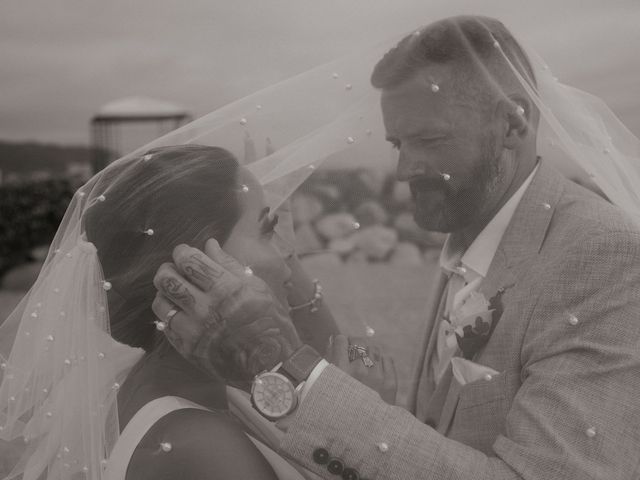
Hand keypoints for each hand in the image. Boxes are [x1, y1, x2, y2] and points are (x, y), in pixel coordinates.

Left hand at [151, 239, 301, 381]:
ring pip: (160, 302)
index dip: (182, 252)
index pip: (189, 261)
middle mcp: (206, 308)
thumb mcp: (258, 287)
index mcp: (226, 289)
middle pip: (167, 279)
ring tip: (176, 291)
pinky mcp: (187, 349)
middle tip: (175, 269)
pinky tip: (180, 312)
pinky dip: (169, 314)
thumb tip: (209, 245)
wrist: (271, 365)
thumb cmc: (270, 322)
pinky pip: (165, 325)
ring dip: (165, 292)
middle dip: (168, 269)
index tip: (184, 252)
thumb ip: (230, 265)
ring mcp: (194, 330)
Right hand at [326, 334, 396, 404]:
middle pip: (358, 342)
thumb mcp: (327, 386)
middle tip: (352, 350)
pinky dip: (380, 360)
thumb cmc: (339, 409)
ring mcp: (377, 376)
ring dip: (367, 351)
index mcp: (340, 372)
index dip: (340, 341)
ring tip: (364, 361)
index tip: (339, 345)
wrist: (363, 434)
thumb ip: (329, 362)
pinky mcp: (390, 381)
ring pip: (373, 348)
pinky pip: (386, 358)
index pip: (341, 341)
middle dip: (354, 343)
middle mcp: (360, 371)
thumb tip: (333, 341)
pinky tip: (374, 369)